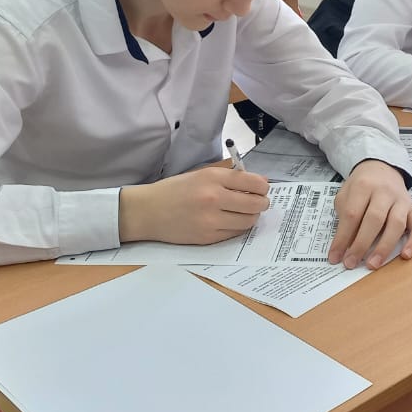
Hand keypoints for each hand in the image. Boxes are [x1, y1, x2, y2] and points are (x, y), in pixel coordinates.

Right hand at [118, 166, 269, 243]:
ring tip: (246, 212)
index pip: (251, 182)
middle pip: (255, 203)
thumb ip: (228, 177)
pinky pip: (235, 233)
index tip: (263, 188)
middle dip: (262, 203)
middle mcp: (213, 198)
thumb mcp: (200, 174)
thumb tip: (258, 182)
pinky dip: (238, 227)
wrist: (148, 211)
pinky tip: (232, 221)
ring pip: (248, 221)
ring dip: (252, 216)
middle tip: (260, 202)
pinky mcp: (208, 237)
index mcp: (212, 178)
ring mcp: (211, 220)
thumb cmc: (174, 190)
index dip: (263, 186)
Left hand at [328, 160, 411, 269]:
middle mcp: (384, 192)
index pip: (352, 214)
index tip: (335, 257)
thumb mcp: (345, 195)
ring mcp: (401, 201)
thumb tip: (344, 246)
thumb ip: (344, 216)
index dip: (342, 238)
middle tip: (351, 263)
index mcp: (364, 186)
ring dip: (384, 247)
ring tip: (373, 264)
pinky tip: (405, 255)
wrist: (381, 168)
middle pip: (374, 219)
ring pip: (396, 224)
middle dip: (361, 244)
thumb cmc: (361, 186)